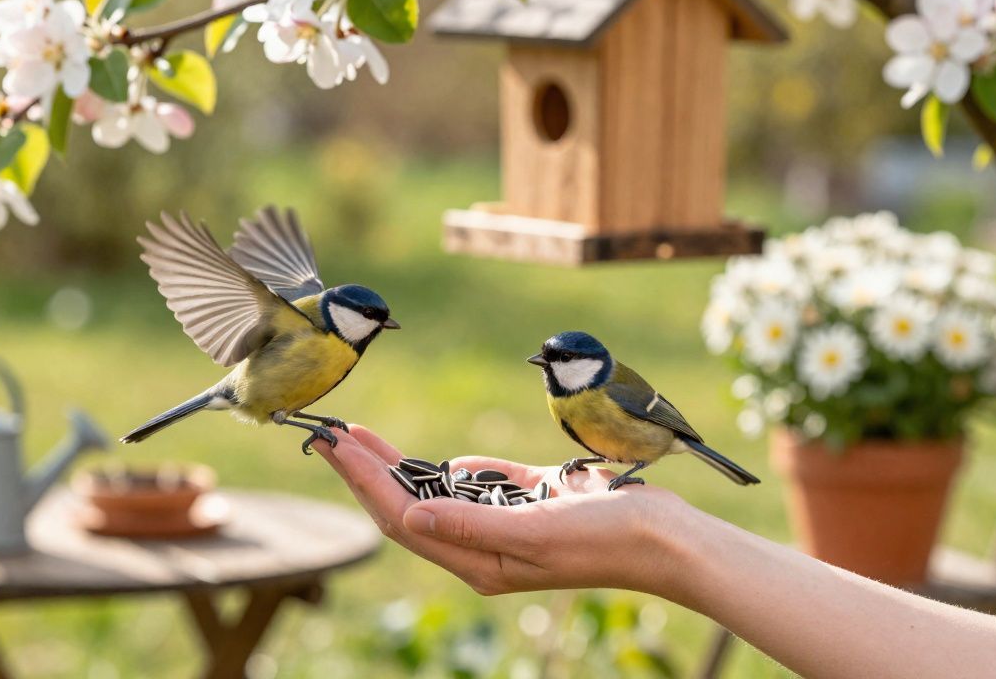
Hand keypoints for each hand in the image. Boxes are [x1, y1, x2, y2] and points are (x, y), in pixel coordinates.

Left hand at [313, 426, 689, 595]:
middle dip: (366, 470)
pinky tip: (434, 463)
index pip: (400, 516)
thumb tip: (408, 515)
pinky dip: (456, 473)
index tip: (333, 444)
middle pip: (407, 504)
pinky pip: (483, 487)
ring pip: (437, 494)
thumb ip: (470, 523)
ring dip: (399, 466)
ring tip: (360, 438)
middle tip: (329, 435)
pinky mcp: (532, 504)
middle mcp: (484, 546)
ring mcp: (507, 526)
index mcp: (479, 560)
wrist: (666, 538)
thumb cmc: (605, 537)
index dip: (363, 479)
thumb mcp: (534, 531)